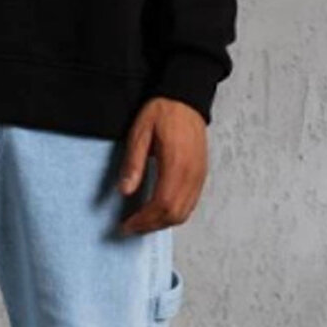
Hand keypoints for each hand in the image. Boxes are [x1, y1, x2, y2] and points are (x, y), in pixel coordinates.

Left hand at [117, 98, 207, 233]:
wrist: (186, 98)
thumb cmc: (163, 112)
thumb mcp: (140, 133)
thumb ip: (133, 163)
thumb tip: (125, 191)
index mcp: (176, 165)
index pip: (161, 205)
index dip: (143, 220)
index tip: (126, 226)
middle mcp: (192, 174)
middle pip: (174, 215)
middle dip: (151, 226)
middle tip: (131, 228)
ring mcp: (199, 176)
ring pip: (184, 213)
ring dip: (163, 223)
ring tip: (143, 222)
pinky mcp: (201, 174)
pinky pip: (191, 203)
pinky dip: (174, 214)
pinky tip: (159, 211)